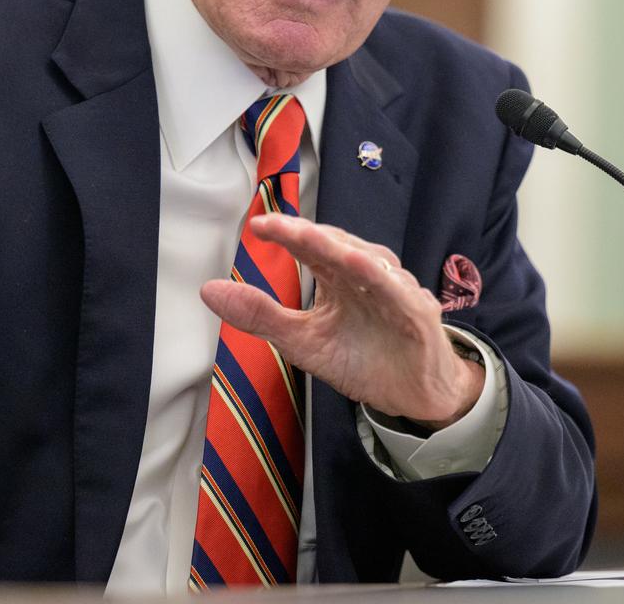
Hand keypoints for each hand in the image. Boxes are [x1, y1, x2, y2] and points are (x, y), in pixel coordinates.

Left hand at [201, 213, 483, 429]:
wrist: (412, 396)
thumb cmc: (361, 358)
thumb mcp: (301, 341)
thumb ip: (259, 314)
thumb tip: (206, 290)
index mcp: (336, 274)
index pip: (307, 245)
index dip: (284, 232)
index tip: (256, 226)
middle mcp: (365, 273)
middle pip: (334, 245)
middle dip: (305, 234)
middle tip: (276, 225)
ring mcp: (394, 289)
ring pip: (367, 260)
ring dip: (339, 247)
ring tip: (311, 237)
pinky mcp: (417, 312)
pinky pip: (398, 291)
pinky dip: (382, 279)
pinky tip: (362, 268)